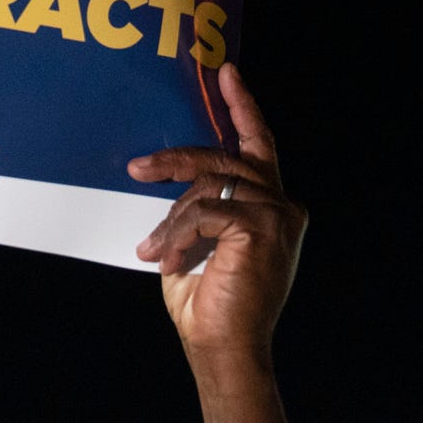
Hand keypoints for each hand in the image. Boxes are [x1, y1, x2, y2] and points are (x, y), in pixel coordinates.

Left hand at [128, 65, 306, 369]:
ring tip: (153, 249)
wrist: (225, 349)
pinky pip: (206, 210)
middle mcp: (285, 205)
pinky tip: (167, 259)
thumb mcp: (197, 245)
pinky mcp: (264, 227)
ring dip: (172, 217)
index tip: (226, 73)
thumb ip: (196, 209)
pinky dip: (179, 233)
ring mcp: (279, 214)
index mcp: (273, 207)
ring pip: (209, 187)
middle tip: (138, 167)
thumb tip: (165, 178)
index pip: (258, 145)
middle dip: (176, 160)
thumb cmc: (208, 305)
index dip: (243, 106)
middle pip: (224, 159)